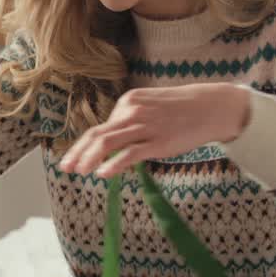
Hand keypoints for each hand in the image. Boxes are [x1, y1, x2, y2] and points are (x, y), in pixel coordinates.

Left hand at [59, 84, 251, 177]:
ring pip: (107, 143)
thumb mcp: (150, 106)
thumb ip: (131, 120)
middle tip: (64, 167)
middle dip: (77, 152)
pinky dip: (113, 165)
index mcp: (128, 102)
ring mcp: (144, 127)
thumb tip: (113, 141)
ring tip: (78, 172)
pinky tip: (102, 174)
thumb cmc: (180, 109)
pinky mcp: (157, 142)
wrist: (210, 107)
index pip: (101, 127)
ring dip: (88, 159)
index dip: (85, 145)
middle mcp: (132, 112)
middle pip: (96, 134)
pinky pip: (130, 154)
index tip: (75, 158)